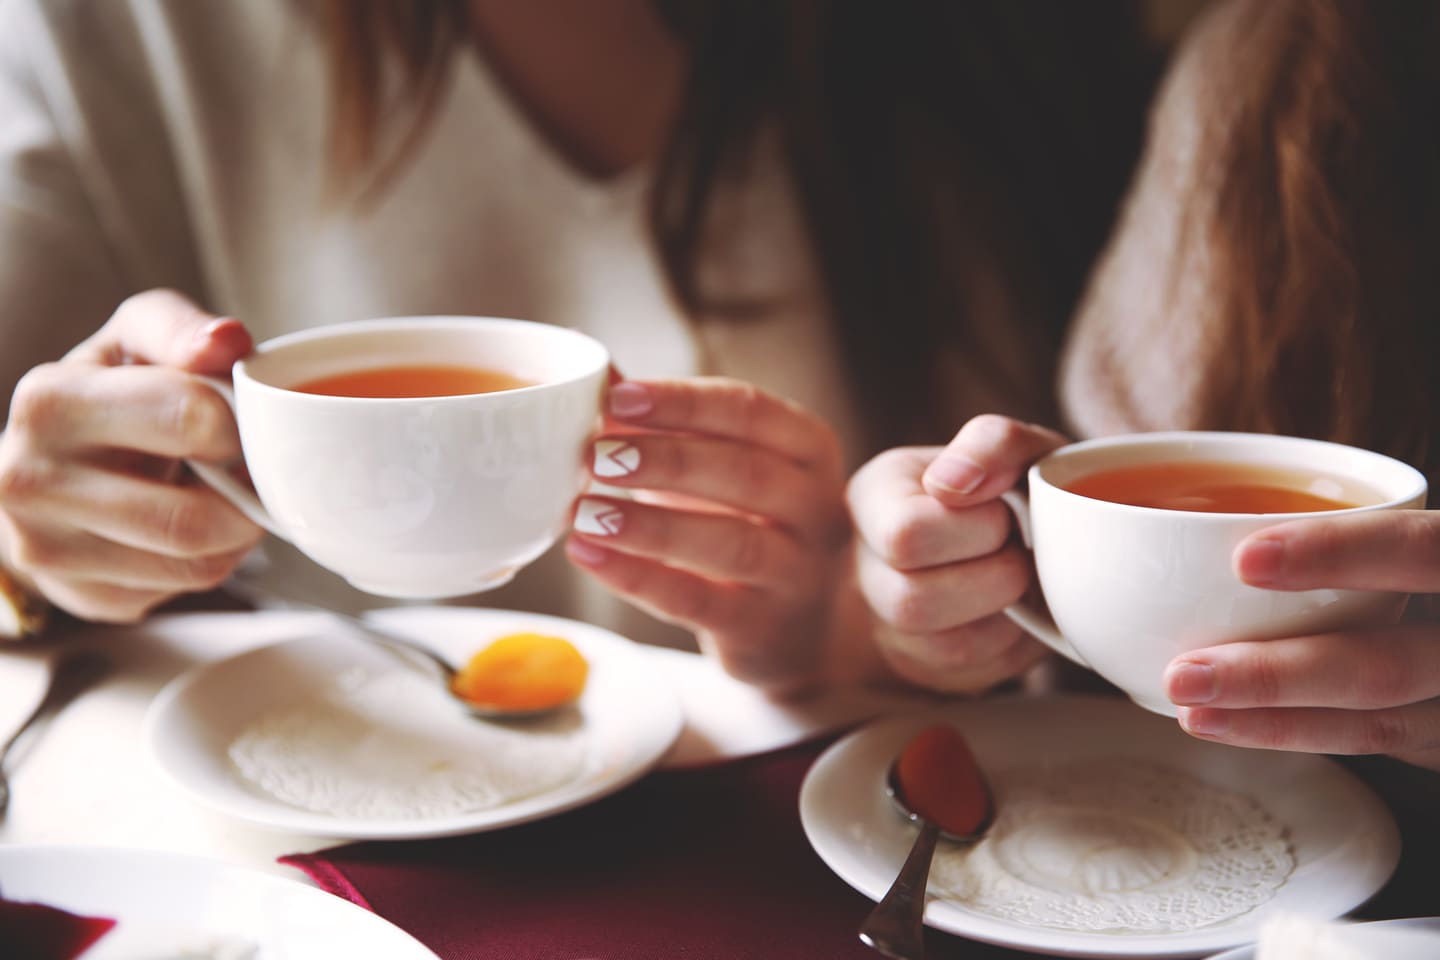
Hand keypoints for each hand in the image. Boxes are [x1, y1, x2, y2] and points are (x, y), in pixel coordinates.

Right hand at [0, 290, 262, 622]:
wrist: (49, 464)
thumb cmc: (109, 391)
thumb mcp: (135, 339)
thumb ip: (182, 330)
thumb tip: (228, 341)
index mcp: (50, 402)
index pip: (190, 418)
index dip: (239, 423)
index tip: (240, 421)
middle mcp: (30, 481)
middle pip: (192, 517)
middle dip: (245, 493)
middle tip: (250, 469)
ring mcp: (48, 549)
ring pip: (196, 563)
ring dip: (238, 531)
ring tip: (228, 493)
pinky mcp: (83, 595)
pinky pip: (186, 587)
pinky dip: (216, 559)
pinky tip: (198, 527)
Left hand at [564, 377, 850, 691]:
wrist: (799, 627)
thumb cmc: (748, 524)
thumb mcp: (718, 467)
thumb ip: (661, 422)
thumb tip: (590, 366)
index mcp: (808, 450)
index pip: (751, 411)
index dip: (684, 403)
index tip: (619, 396)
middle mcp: (818, 508)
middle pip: (746, 474)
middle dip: (666, 460)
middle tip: (597, 455)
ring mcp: (799, 573)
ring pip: (732, 544)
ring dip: (651, 526)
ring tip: (585, 513)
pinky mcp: (764, 628)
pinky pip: (700, 602)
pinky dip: (639, 578)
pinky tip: (590, 556)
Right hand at [848, 414, 1063, 692]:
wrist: (1033, 531)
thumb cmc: (1017, 485)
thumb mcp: (1019, 448)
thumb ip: (993, 443)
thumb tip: (954, 483)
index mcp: (874, 496)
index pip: (906, 535)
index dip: (976, 529)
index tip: (1006, 509)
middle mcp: (864, 560)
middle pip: (913, 602)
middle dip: (996, 577)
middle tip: (1022, 550)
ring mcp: (885, 620)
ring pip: (942, 648)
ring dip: (1006, 615)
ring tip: (1023, 579)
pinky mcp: (919, 664)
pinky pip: (968, 674)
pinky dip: (1012, 646)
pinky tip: (1021, 612)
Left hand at [1166, 508, 1439, 769]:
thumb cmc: (1400, 553)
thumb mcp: (1410, 516)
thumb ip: (1320, 499)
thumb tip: (1146, 465)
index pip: (1425, 547)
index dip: (1342, 551)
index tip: (1243, 559)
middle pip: (1390, 664)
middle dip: (1277, 675)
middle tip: (1183, 674)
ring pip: (1380, 721)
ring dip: (1274, 719)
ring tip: (1191, 710)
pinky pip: (1374, 741)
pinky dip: (1299, 733)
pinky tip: (1231, 722)